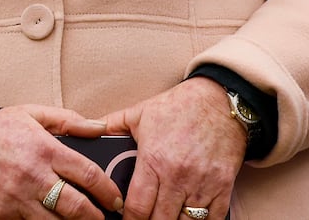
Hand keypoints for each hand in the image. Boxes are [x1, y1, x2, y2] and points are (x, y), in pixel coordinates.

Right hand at [0, 105, 124, 218]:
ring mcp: (17, 197)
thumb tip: (100, 127)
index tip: (116, 199)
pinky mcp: (3, 213)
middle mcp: (33, 176)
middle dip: (97, 217)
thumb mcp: (30, 114)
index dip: (108, 191)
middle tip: (105, 218)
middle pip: (77, 207)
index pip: (88, 174)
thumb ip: (67, 120)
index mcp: (45, 149)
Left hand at [99, 78, 246, 219]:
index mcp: (154, 160)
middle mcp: (178, 176)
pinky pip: (213, 219)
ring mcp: (203, 184)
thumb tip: (85, 132)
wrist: (219, 100)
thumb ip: (109, 126)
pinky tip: (186, 219)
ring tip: (162, 218)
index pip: (137, 206)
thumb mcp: (137, 113)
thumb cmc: (177, 107)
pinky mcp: (223, 187)